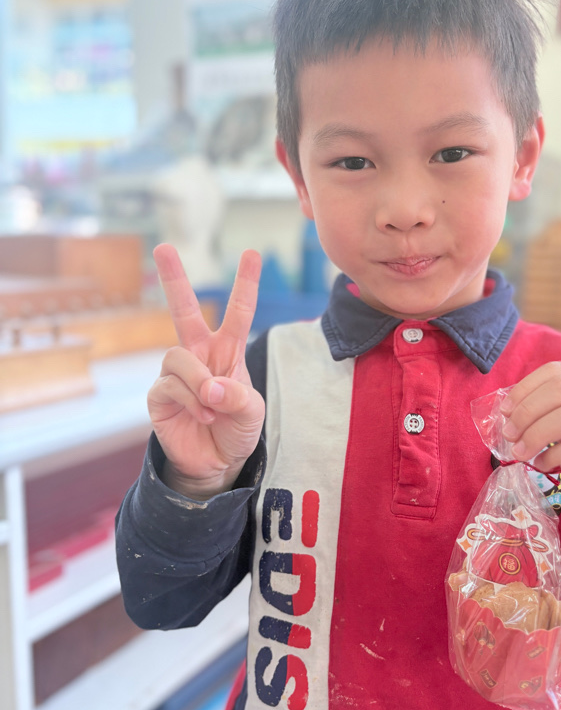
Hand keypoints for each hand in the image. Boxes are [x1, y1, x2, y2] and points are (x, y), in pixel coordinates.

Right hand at [148, 244, 264, 498]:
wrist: (216, 463)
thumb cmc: (237, 430)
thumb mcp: (252, 412)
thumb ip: (237, 396)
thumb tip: (209, 388)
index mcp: (227, 351)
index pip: (239, 312)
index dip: (246, 284)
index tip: (252, 253)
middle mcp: (199, 355)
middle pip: (183, 310)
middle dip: (173, 278)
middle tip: (163, 246)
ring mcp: (176, 373)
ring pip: (178, 357)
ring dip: (198, 383)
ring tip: (212, 408)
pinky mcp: (159, 395)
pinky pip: (170, 386)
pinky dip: (190, 402)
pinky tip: (202, 417)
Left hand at [500, 362, 560, 522]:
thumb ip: (555, 408)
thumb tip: (509, 412)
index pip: (556, 372)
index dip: (525, 390)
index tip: (504, 411)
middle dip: (528, 413)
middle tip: (510, 435)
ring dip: (538, 435)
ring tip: (521, 453)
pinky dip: (557, 455)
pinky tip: (544, 464)